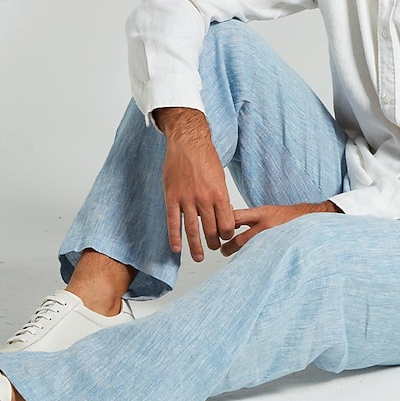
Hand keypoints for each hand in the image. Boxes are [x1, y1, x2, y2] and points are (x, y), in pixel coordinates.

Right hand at [155, 107, 234, 261]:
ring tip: (199, 257)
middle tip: (215, 249)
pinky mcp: (172, 198)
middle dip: (214, 243)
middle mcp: (204, 199)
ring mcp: (187, 199)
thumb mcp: (220, 178)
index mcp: (220, 194)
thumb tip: (224, 214)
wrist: (187, 143)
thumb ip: (221, 197)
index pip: (227, 224)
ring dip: (197, 247)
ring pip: (193, 230)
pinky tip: (177, 249)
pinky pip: (173, 222)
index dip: (227, 234)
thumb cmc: (206, 159)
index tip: (226, 237)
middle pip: (211, 230)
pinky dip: (174, 238)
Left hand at [220, 201, 340, 256]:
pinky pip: (261, 259)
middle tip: (223, 250)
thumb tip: (229, 222)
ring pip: (249, 252)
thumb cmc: (290, 217)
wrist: (313, 219)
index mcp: (261, 213)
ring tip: (236, 261)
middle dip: (227, 247)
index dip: (222, 225)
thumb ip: (250, 218)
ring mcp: (272, 240)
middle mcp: (265, 226)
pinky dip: (254, 262)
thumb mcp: (268, 210)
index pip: (234, 218)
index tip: (216, 230)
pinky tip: (250, 268)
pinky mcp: (278, 250)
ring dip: (240, 257)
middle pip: (238, 240)